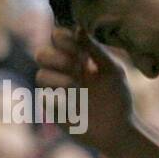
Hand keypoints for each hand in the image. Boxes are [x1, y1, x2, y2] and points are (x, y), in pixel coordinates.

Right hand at [35, 27, 133, 153]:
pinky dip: (57, 98)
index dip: (62, 39)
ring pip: (40, 75)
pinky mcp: (54, 111)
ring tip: (75, 87)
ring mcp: (57, 92)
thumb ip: (95, 49)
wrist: (118, 130)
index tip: (77, 47)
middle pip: (42, 54)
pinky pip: (44, 99)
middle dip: (55, 57)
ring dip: (56, 78)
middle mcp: (64, 73)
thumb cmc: (118, 98)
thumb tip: (78, 27)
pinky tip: (72, 103)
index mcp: (77, 59)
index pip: (58, 40)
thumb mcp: (112, 70)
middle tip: (75, 65)